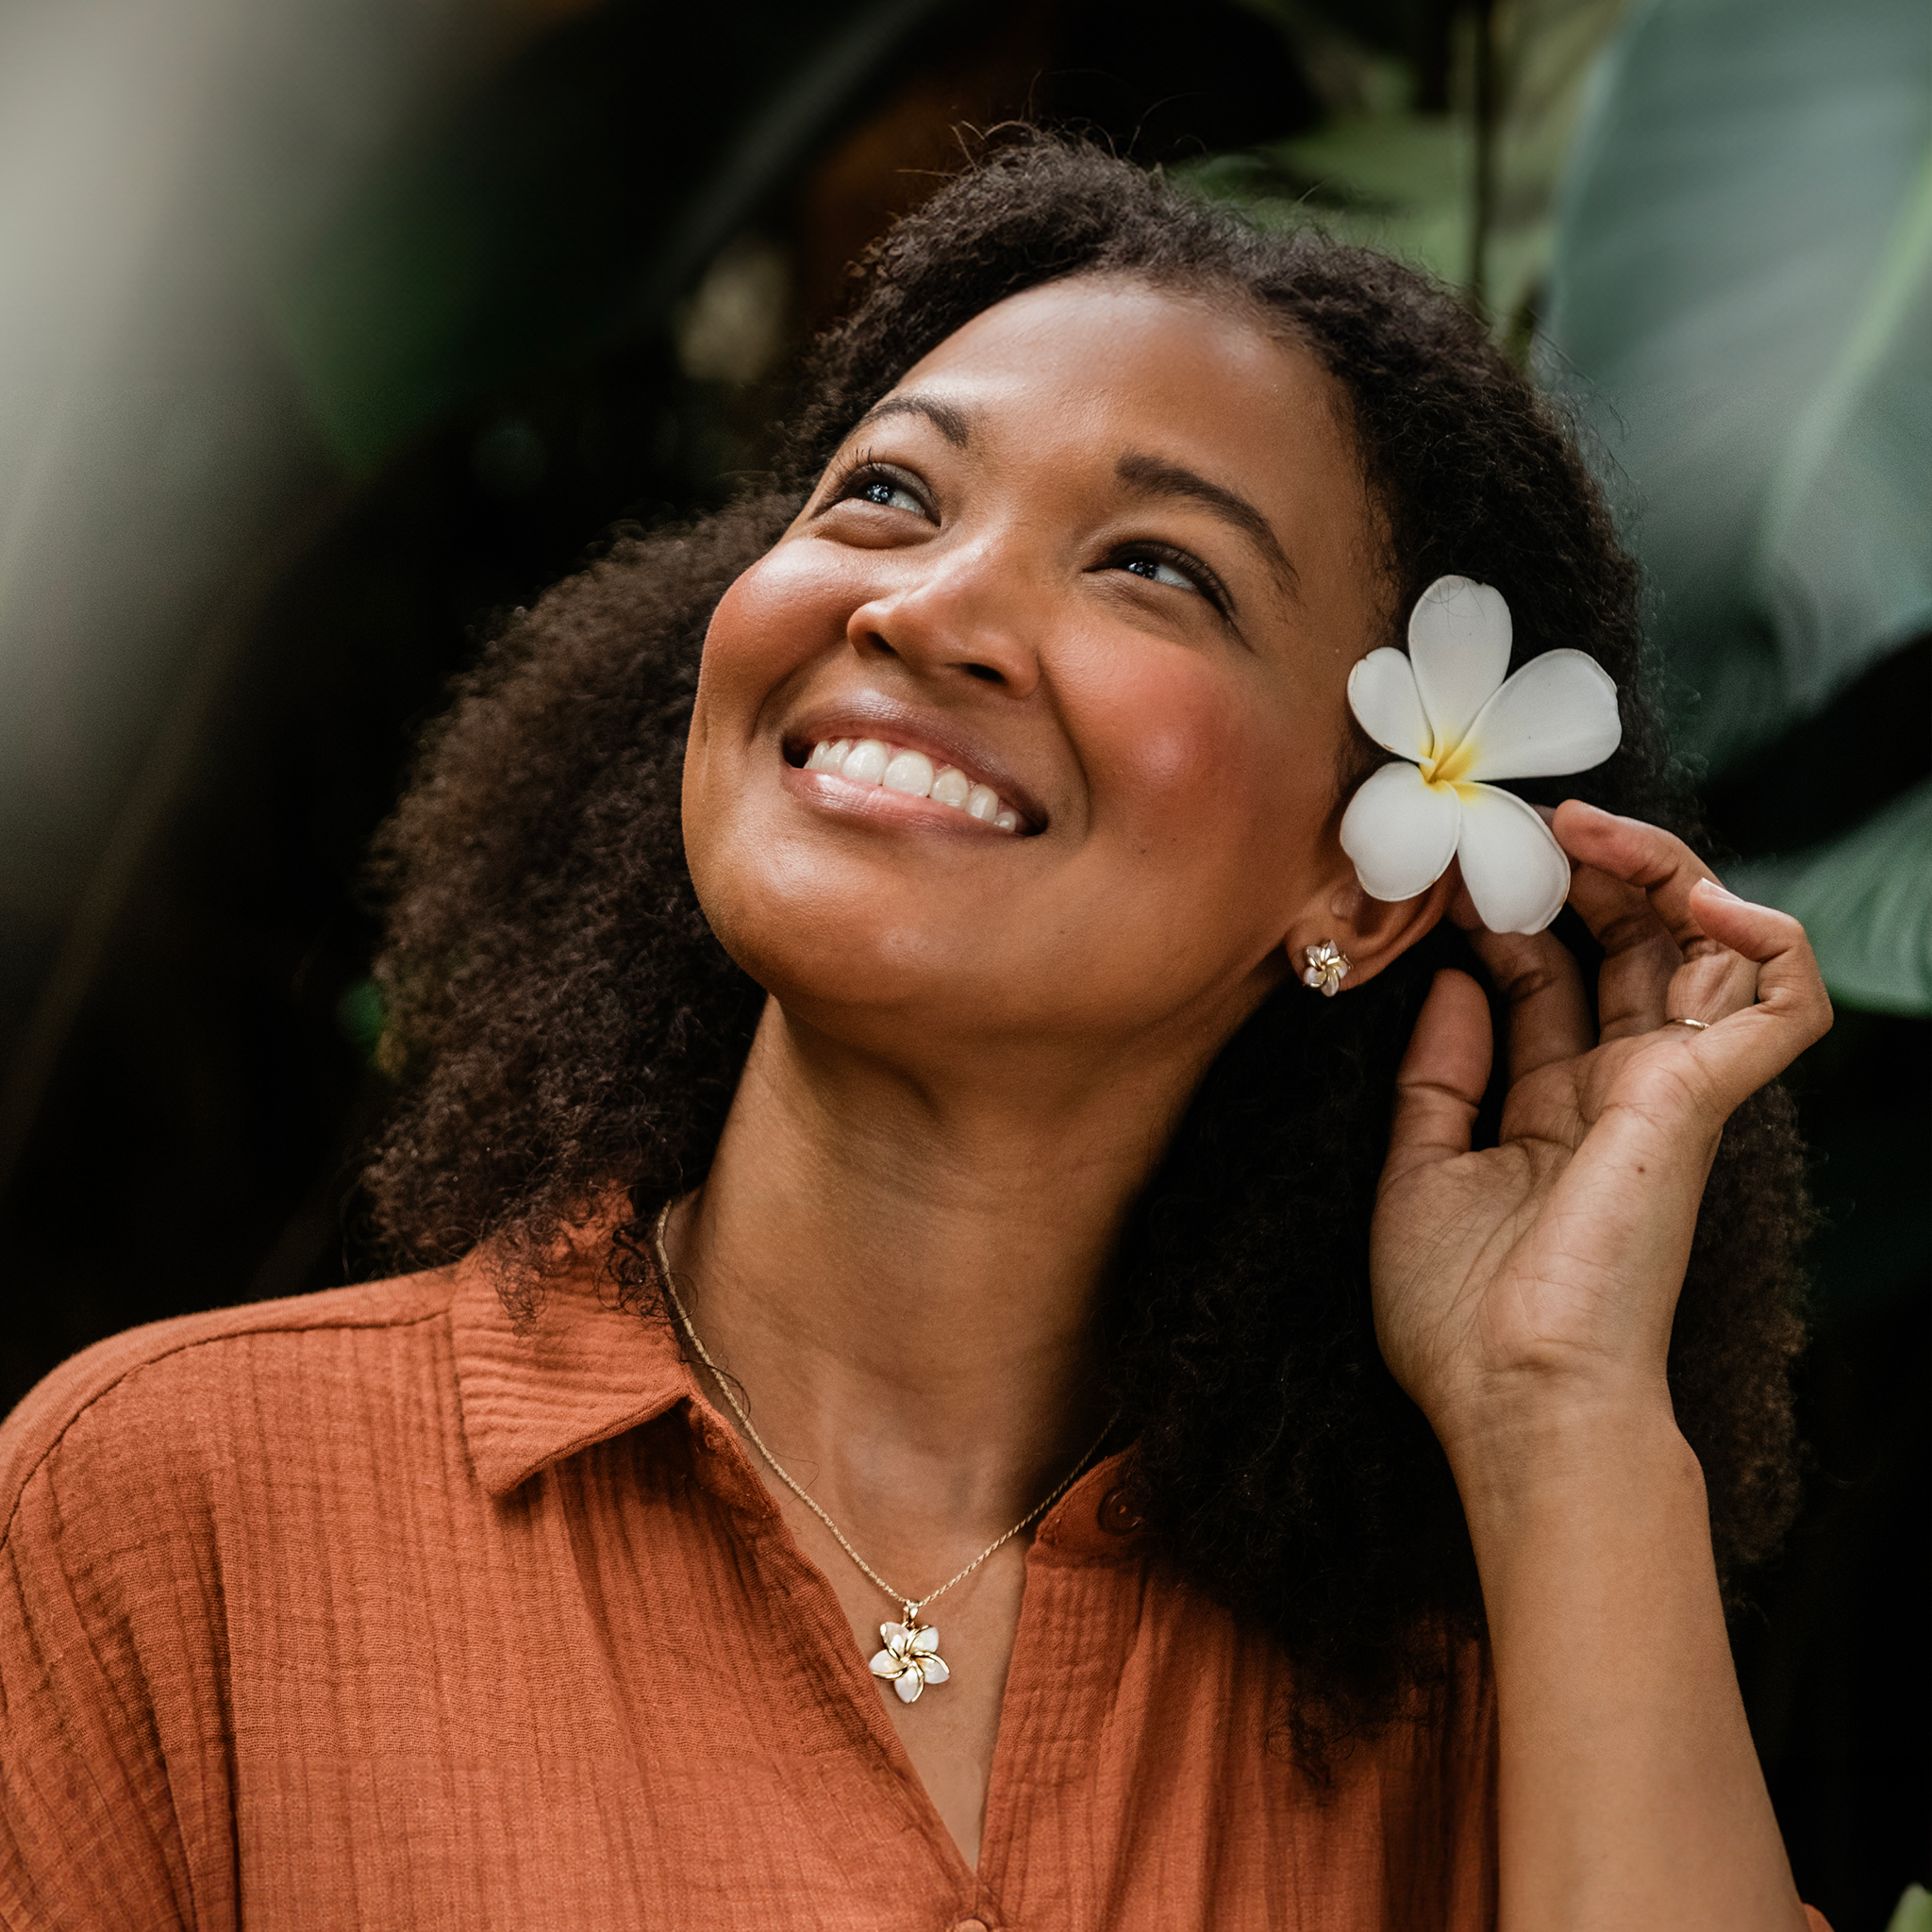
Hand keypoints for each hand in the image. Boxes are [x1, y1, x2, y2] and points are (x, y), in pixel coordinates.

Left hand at [1369, 799, 1831, 1464]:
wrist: (1515, 1399)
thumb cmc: (1462, 1317)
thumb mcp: (1419, 1174)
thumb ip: (1438, 1077)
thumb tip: (1454, 980)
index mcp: (1555, 1110)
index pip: (1549, 979)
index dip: (1504, 919)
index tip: (1445, 877)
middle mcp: (1620, 1092)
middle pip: (1629, 947)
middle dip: (1581, 873)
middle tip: (1521, 826)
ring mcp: (1669, 1092)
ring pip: (1707, 947)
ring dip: (1659, 871)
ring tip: (1585, 829)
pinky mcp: (1703, 1099)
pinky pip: (1784, 998)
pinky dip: (1762, 932)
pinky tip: (1693, 896)